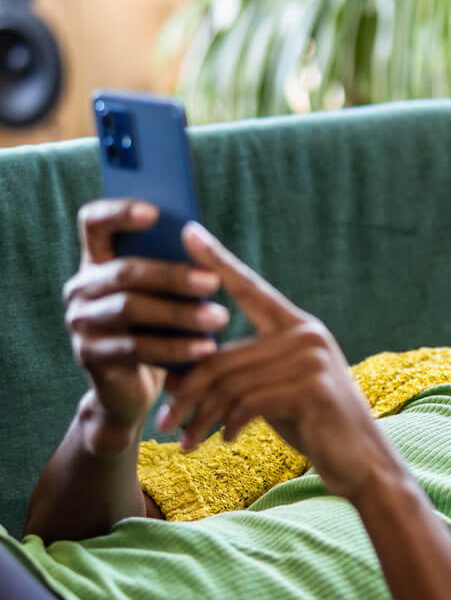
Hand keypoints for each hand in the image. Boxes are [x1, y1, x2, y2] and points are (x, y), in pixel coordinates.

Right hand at [63, 200, 227, 451]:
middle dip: (173, 275)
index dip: (120, 212)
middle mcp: (81, 287)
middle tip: (214, 282)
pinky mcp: (90, 355)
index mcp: (97, 261)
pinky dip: (175, 348)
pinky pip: (136, 348)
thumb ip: (168, 264)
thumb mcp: (160, 295)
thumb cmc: (154, 328)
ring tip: (220, 318)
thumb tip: (202, 239)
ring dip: (180, 314)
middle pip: (124, 270)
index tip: (157, 212)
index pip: (94, 222)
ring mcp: (81, 322)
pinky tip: (206, 348)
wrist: (127, 388)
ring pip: (130, 309)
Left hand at [157, 222, 399, 500]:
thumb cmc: (312, 423)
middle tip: (163, 423)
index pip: (250, 287)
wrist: (360, 460)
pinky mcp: (312, 388)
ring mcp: (312, 358)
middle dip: (187, 392)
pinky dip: (228, 425)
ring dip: (202, 418)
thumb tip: (173, 374)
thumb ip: (237, 374)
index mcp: (297, 326)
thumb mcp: (269, 392)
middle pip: (222, 355)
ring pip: (229, 384)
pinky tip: (225, 441)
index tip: (189, 232)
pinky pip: (247, 403)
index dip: (218, 260)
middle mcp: (306, 333)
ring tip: (186, 441)